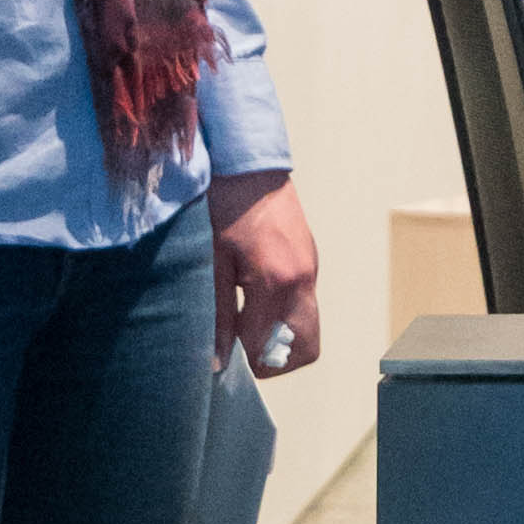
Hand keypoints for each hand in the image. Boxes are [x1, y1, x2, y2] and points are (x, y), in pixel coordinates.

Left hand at [210, 170, 323, 376]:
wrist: (249, 164)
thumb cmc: (223, 207)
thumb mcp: (211, 263)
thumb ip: (217, 314)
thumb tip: (216, 358)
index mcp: (274, 281)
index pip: (268, 346)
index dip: (246, 359)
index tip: (227, 352)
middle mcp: (302, 279)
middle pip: (306, 348)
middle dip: (277, 360)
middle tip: (247, 348)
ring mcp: (311, 269)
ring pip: (309, 327)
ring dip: (282, 336)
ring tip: (247, 319)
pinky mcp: (311, 260)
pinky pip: (306, 302)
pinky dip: (284, 313)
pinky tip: (254, 295)